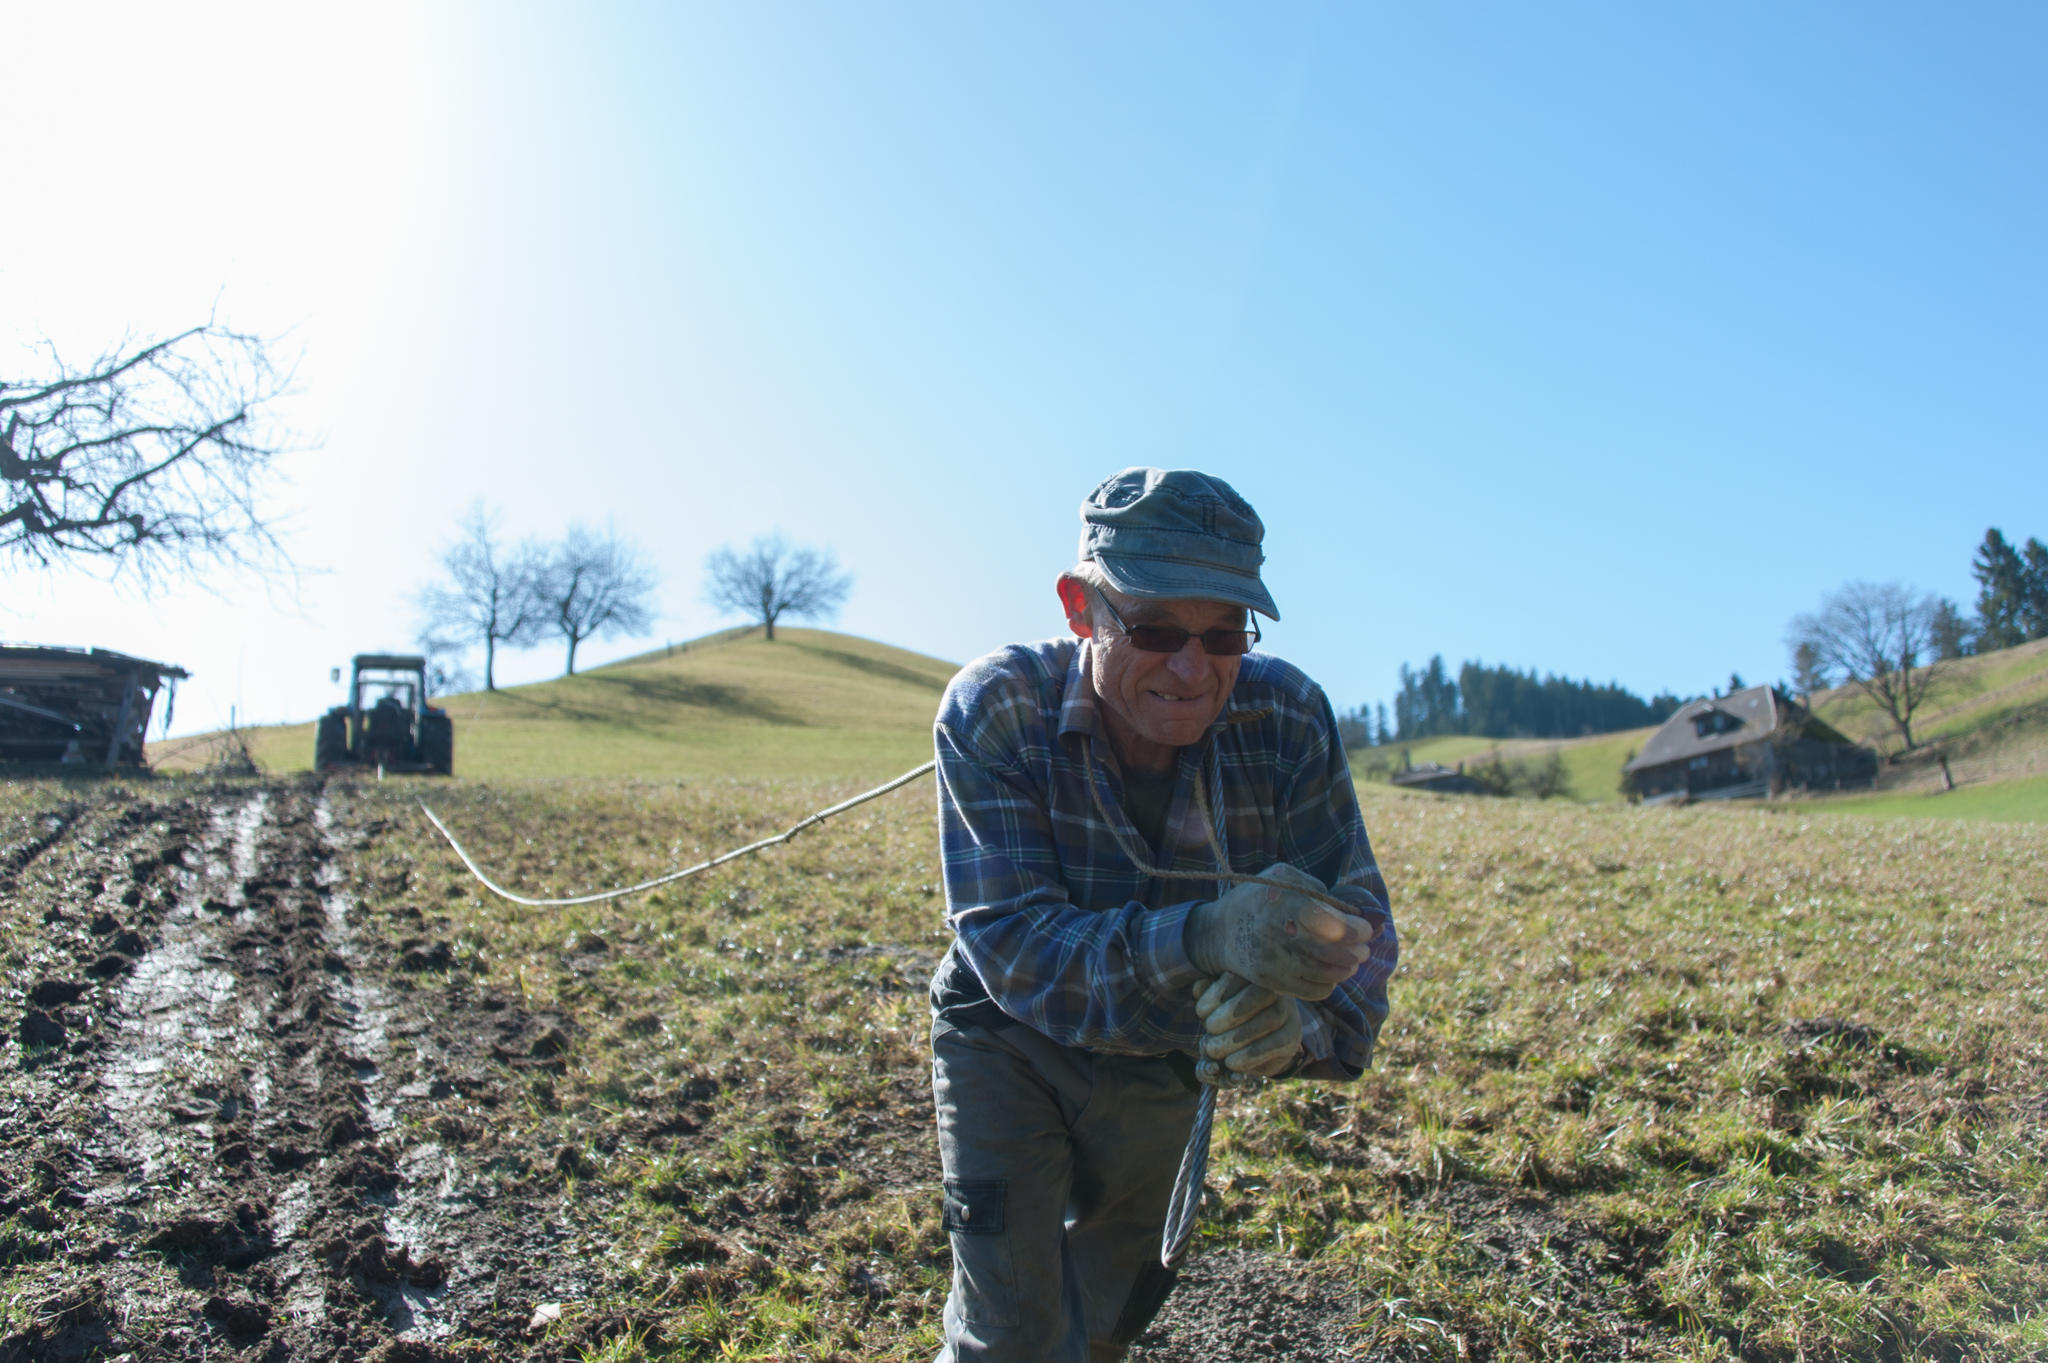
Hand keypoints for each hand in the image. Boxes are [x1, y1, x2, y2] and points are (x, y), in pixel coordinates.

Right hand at [1183, 863, 1375, 999]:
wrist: (1220, 931)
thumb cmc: (1259, 898)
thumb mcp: (1283, 876)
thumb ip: (1317, 889)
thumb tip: (1352, 912)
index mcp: (1283, 902)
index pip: (1331, 923)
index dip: (1355, 929)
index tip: (1365, 930)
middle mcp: (1277, 933)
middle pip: (1332, 952)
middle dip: (1356, 952)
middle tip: (1364, 950)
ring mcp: (1273, 961)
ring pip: (1326, 974)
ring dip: (1346, 970)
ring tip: (1352, 963)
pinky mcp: (1271, 982)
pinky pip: (1312, 990)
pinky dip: (1328, 984)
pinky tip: (1330, 975)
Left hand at [1193, 973, 1302, 1078]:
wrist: (1252, 1042)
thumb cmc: (1227, 1015)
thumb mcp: (1214, 1002)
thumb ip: (1207, 992)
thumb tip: (1199, 989)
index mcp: (1254, 974)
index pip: (1243, 974)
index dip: (1220, 992)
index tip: (1201, 1011)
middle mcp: (1276, 988)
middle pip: (1261, 993)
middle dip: (1231, 1013)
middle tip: (1209, 1030)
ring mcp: (1288, 1012)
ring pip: (1270, 1019)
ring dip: (1239, 1036)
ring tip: (1213, 1049)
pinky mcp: (1291, 1036)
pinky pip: (1277, 1043)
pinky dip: (1252, 1054)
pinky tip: (1232, 1063)